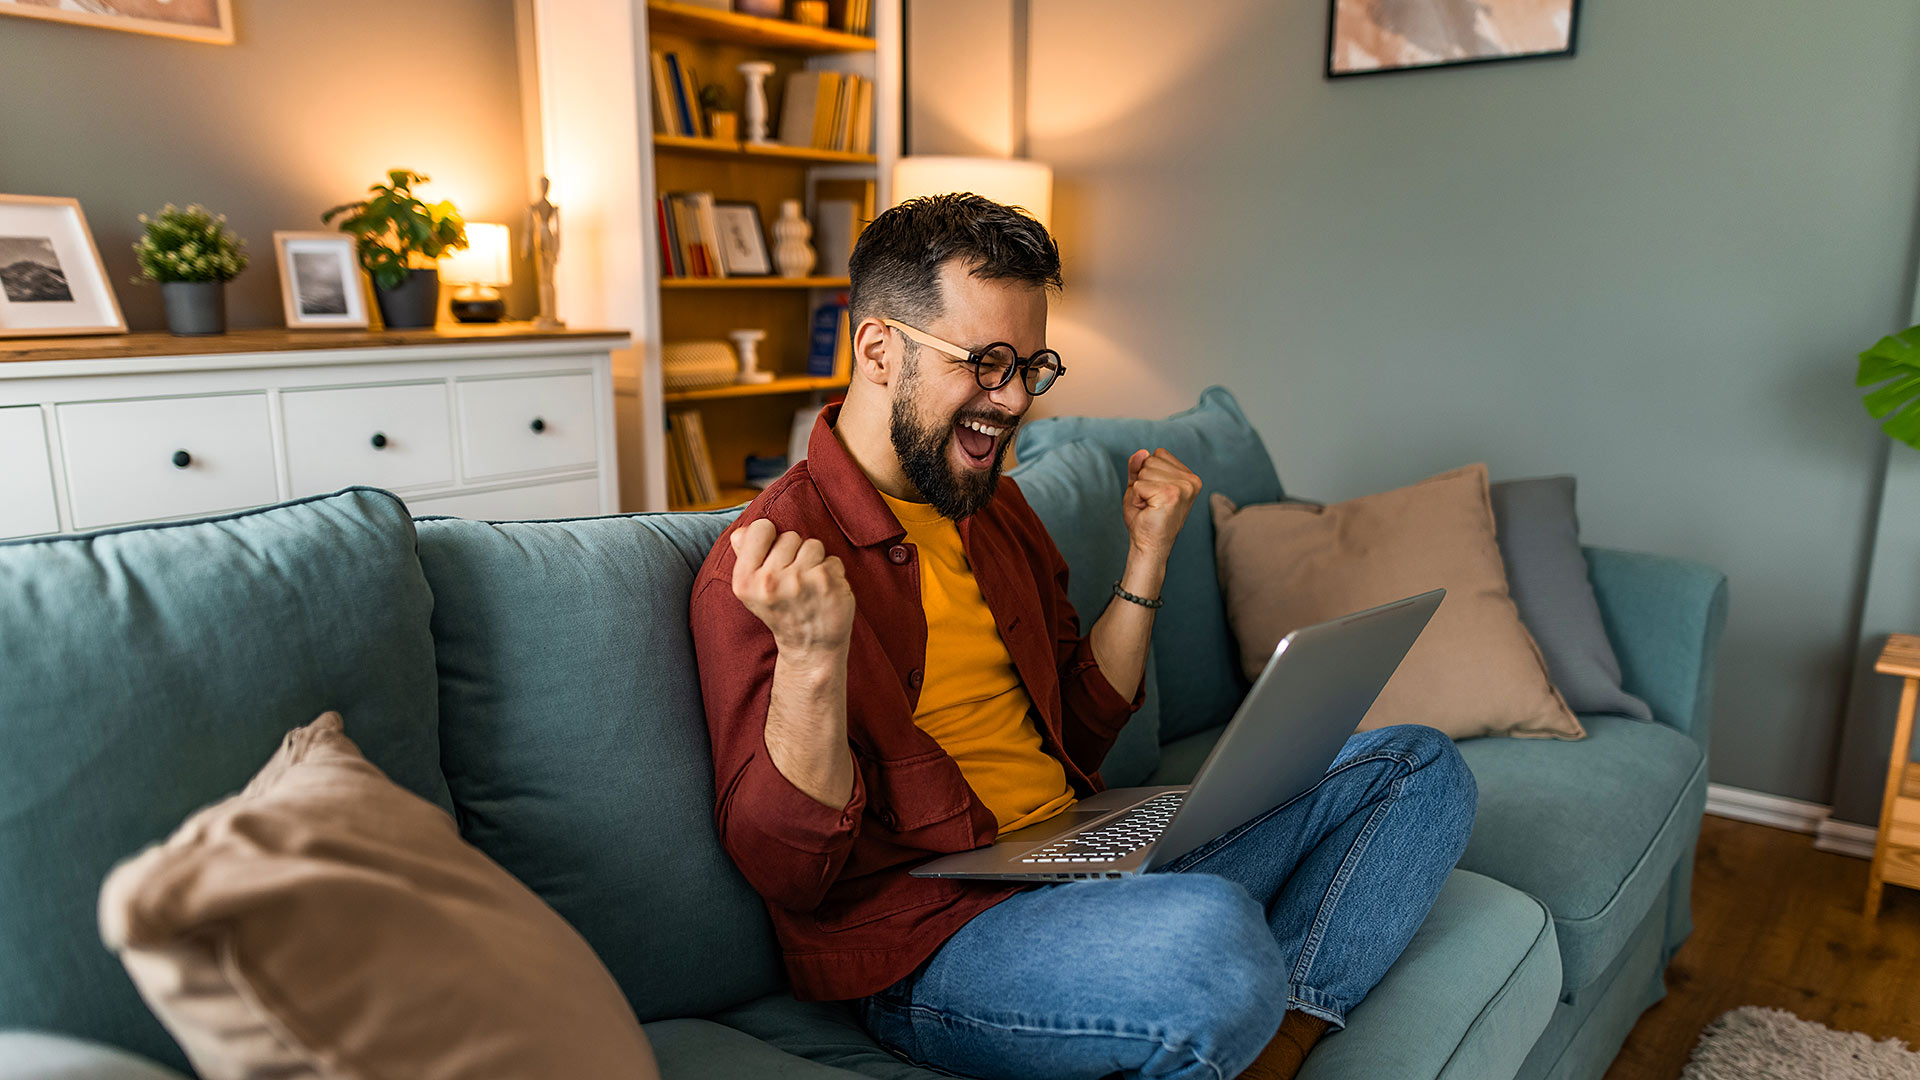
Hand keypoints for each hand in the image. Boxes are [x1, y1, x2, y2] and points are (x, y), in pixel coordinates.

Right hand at [730, 518, 854, 663]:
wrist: (809, 648)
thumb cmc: (781, 610)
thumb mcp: (752, 588)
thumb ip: (745, 555)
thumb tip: (741, 531)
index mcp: (746, 581)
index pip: (761, 528)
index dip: (771, 539)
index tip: (774, 558)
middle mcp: (770, 581)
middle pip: (790, 536)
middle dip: (794, 554)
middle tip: (793, 581)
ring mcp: (800, 582)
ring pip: (813, 545)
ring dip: (814, 562)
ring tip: (809, 586)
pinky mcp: (827, 583)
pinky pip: (832, 559)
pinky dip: (832, 574)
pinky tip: (824, 593)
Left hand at [1123, 448, 1202, 563]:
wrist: (1148, 546)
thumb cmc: (1145, 518)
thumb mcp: (1139, 486)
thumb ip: (1138, 467)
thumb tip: (1142, 452)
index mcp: (1189, 477)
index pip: (1158, 453)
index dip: (1147, 473)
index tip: (1154, 494)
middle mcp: (1191, 481)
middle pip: (1150, 460)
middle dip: (1142, 481)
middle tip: (1149, 504)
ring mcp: (1183, 487)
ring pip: (1144, 471)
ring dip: (1139, 491)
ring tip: (1149, 507)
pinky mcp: (1172, 495)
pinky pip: (1139, 485)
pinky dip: (1136, 498)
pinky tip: (1147, 511)